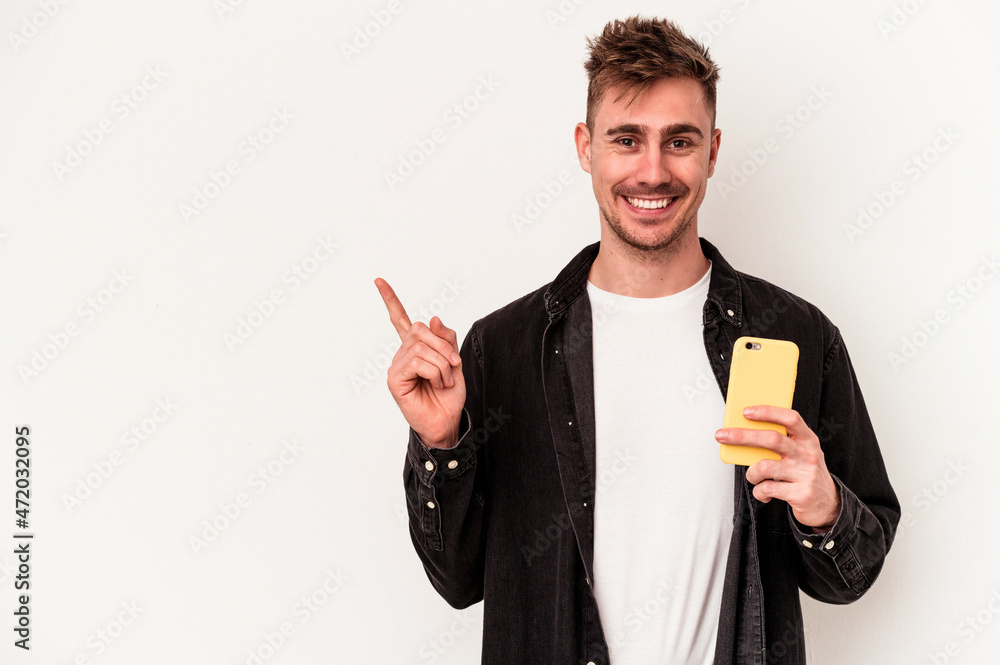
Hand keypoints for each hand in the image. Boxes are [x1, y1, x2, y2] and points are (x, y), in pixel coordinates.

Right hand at [375, 277, 464, 448]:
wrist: (446, 421)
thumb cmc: (448, 396)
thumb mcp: (454, 362)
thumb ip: (446, 340)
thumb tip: (434, 318)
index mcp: (415, 348)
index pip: (400, 320)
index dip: (390, 300)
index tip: (378, 280)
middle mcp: (403, 354)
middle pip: (421, 329)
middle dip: (444, 346)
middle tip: (455, 365)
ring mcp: (397, 366)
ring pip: (422, 347)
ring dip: (442, 364)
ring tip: (445, 381)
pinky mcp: (395, 380)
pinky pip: (418, 362)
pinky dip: (435, 372)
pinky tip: (436, 384)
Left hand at [715, 405, 840, 530]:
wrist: (828, 504)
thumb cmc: (804, 473)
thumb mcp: (799, 453)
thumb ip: (781, 443)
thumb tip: (744, 433)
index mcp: (808, 439)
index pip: (790, 418)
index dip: (768, 412)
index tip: (746, 411)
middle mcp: (808, 454)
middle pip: (772, 439)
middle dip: (742, 436)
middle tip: (721, 435)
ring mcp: (806, 474)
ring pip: (765, 466)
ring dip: (751, 472)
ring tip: (753, 476)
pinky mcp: (801, 494)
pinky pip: (767, 488)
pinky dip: (759, 491)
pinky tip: (762, 492)